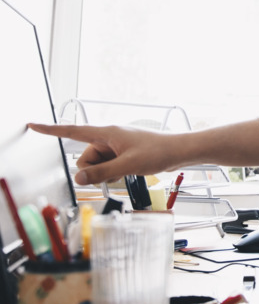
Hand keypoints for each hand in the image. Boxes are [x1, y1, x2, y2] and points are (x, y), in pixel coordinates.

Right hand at [27, 123, 179, 184]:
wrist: (178, 151)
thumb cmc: (158, 151)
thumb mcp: (127, 165)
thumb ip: (102, 173)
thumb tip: (80, 178)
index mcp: (108, 133)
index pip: (73, 131)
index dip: (52, 130)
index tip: (33, 125)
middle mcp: (110, 137)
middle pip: (85, 157)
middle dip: (93, 169)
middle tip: (114, 172)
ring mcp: (117, 146)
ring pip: (97, 164)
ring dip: (105, 173)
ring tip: (126, 170)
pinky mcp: (123, 153)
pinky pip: (108, 166)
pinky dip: (113, 172)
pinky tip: (128, 171)